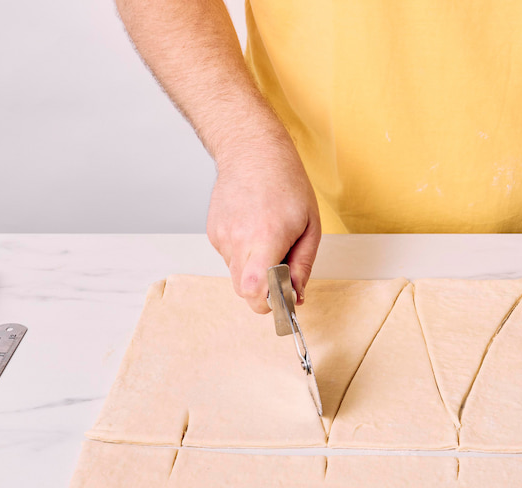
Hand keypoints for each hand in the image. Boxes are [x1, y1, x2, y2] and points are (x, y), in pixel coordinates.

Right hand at [206, 119, 320, 312]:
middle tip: (281, 270)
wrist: (252, 151)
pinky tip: (253, 229)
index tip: (283, 296)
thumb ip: (302, 265)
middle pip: (244, 291)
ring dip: (254, 269)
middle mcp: (238, 240)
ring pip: (237, 275)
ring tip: (268, 239)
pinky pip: (230, 258)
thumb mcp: (309, 226)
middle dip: (264, 291)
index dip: (269, 303)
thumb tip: (296, 295)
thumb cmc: (286, 183)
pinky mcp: (213, 233)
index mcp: (266, 237)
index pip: (254, 291)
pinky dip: (244, 254)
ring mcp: (221, 236)